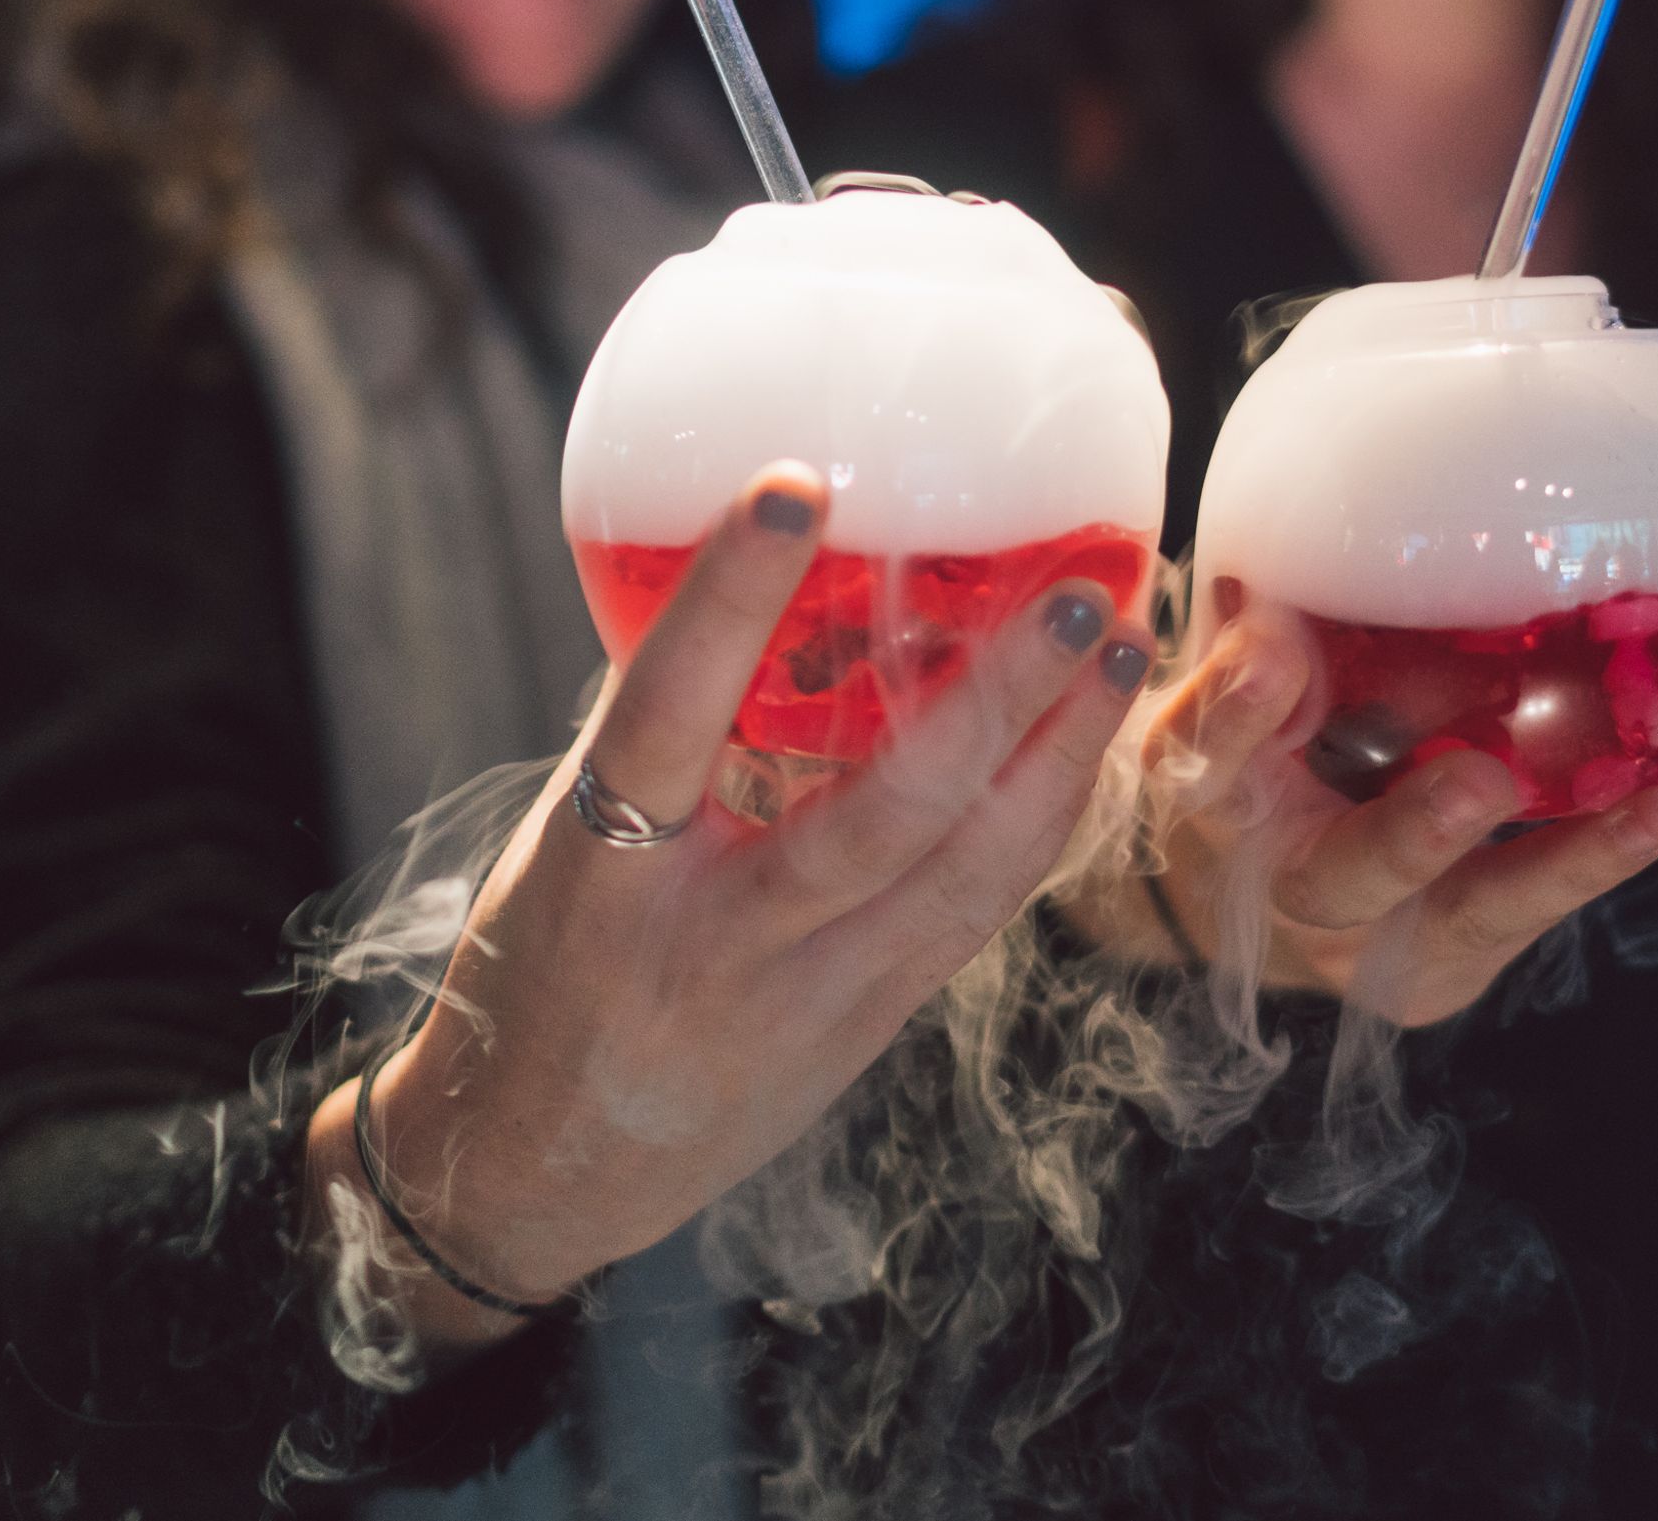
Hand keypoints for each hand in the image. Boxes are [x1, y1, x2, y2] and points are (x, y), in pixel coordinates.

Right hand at [304, 462, 1150, 1349]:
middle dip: (993, 698)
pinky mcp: (868, 1029)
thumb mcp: (562, 840)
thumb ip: (656, 728)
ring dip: (1060, 756)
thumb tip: (753, 576)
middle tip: (1079, 591)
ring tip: (1123, 647)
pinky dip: (1039, 821)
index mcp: (603, 865)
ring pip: (965, 875)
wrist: (534, 1172)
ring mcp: (807, 996)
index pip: (664, 710)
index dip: (727, 598)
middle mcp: (717, 937)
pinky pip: (975, 915)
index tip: (796, 486)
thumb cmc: (540, 969)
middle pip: (879, 814)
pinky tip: (1087, 741)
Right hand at [1095, 578, 1657, 1028]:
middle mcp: (1289, 893)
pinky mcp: (1447, 965)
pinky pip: (1520, 914)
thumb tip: (1286, 614)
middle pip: (1347, 876)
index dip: (1240, 709)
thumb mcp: (1229, 699)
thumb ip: (1258, 661)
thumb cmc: (1250, 764)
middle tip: (1479, 782)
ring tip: (1654, 812)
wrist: (1242, 900)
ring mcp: (1374, 946)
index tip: (1273, 651)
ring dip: (1564, 865)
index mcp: (1212, 803)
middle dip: (1414, 834)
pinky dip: (1591, 859)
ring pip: (1470, 914)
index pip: (1209, 756)